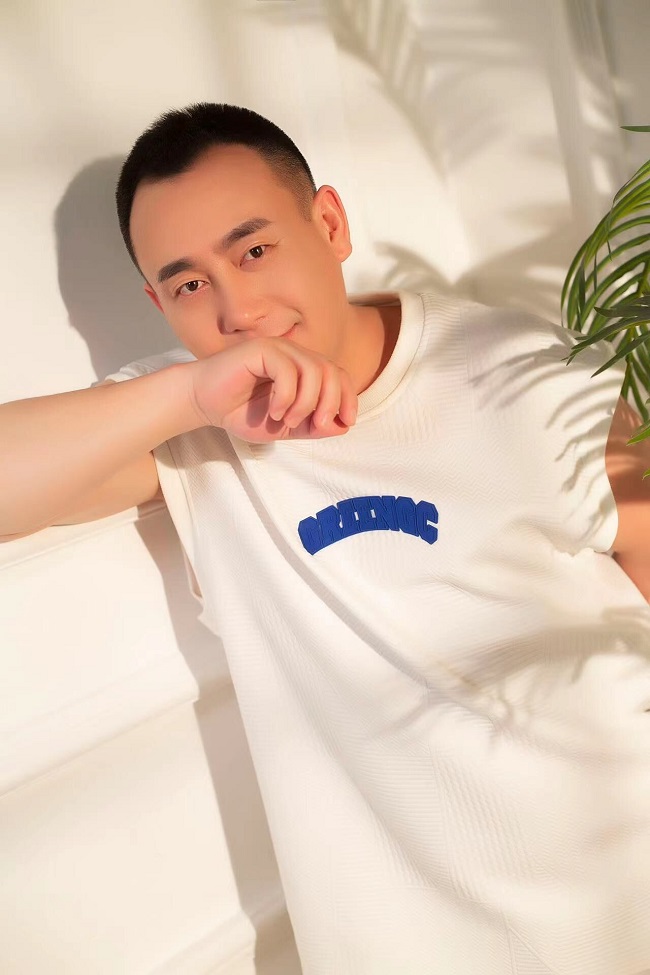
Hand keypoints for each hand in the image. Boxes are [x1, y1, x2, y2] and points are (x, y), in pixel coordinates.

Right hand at [185, 338, 357, 442]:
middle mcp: (294, 354)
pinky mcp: (261, 349)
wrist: (203, 403)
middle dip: (330, 402)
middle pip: (331, 371)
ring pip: (312, 370)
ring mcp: (278, 349)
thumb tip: (343, 426)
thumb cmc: (240, 413)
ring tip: (287, 420)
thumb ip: (312, 426)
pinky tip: (273, 410)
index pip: (339, 376)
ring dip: (306, 402)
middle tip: (315, 425)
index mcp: (303, 369)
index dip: (348, 398)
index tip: (347, 422)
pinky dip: (286, 396)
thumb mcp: (284, 427)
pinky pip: (287, 371)